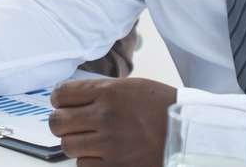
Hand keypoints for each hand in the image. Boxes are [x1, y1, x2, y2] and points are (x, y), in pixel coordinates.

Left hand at [49, 78, 176, 166]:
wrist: (188, 132)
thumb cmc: (162, 107)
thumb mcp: (131, 87)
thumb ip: (101, 91)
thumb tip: (74, 98)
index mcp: (108, 92)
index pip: (62, 94)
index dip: (59, 99)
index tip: (64, 102)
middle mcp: (104, 116)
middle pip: (57, 122)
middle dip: (61, 122)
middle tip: (70, 123)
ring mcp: (109, 144)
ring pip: (67, 146)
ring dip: (74, 142)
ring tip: (87, 139)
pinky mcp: (115, 166)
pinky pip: (83, 165)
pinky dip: (88, 160)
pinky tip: (101, 153)